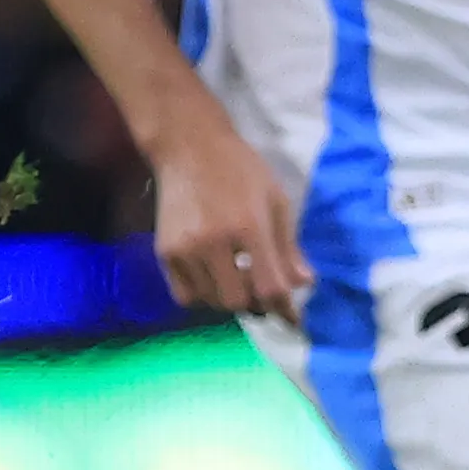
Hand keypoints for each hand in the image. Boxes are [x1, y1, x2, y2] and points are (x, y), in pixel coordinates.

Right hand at [149, 116, 306, 318]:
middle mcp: (213, 242)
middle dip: (256, 303)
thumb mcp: (276, 201)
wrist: (189, 148)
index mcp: (249, 227)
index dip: (285, 309)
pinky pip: (185, 296)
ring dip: (231, 300)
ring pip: (212, 302)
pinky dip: (204, 297)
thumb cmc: (241, 170)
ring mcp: (184, 249)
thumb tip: (304, 284)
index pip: (269, 287)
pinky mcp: (165, 252)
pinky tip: (215, 280)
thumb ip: (288, 247)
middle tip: (263, 290)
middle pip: (238, 301)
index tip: (294, 321)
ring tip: (240, 280)